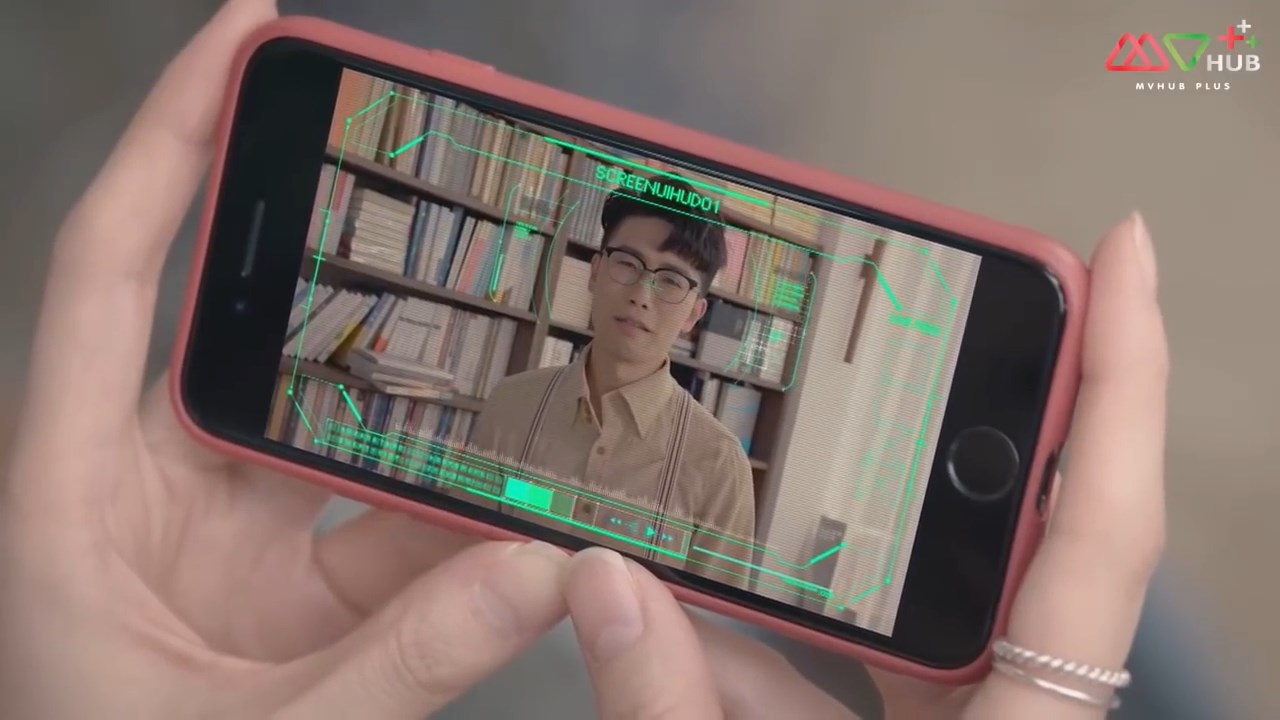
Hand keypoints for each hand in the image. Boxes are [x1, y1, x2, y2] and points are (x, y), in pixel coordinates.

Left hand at [0, 2, 567, 716]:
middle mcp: (146, 491)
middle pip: (242, 317)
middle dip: (334, 234)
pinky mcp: (289, 592)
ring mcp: (226, 539)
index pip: (111, 269)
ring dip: (424, 391)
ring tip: (512, 322)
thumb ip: (401, 664)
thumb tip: (545, 571)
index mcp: (73, 493)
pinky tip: (522, 493)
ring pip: (338, 427)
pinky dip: (453, 511)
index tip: (244, 38)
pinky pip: (382, 524)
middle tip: (421, 151)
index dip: (173, 141)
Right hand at [561, 213, 1167, 719]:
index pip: (1101, 526)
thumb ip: (678, 712)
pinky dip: (793, 620)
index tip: (1122, 253)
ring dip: (849, 526)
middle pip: (1024, 528)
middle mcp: (1014, 716)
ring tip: (798, 418)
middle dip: (988, 409)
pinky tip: (714, 574)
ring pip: (924, 596)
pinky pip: (864, 657)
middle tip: (947, 299)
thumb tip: (598, 581)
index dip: (1120, 381)